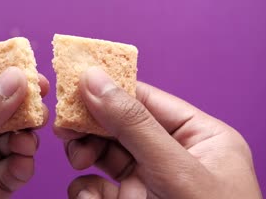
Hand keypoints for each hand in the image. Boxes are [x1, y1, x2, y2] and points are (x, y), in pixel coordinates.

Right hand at [55, 67, 261, 198]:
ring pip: (105, 154)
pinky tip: (91, 197)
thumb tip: (95, 79)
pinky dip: (87, 190)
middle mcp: (174, 155)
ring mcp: (151, 182)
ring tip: (79, 161)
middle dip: (92, 127)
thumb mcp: (174, 170)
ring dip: (86, 155)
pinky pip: (99, 187)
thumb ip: (133, 123)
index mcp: (200, 136)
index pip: (146, 100)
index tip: (72, 86)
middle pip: (120, 125)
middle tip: (65, 128)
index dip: (108, 89)